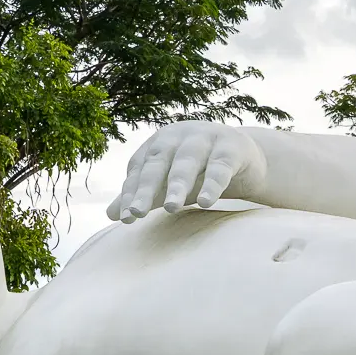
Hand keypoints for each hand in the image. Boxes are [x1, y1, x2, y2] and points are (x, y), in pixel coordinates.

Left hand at [106, 121, 266, 222]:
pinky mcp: (231, 148)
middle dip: (147, 187)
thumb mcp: (168, 182)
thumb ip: (142, 195)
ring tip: (170, 208)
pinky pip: (220, 167)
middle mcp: (178, 136)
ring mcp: (205, 138)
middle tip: (137, 212)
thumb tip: (111, 215)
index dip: (132, 192)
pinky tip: (205, 202)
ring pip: (187, 162)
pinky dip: (212, 184)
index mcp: (159, 143)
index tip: (125, 218)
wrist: (244, 155)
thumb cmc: (198, 169)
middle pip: (158, 162)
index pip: (140, 169)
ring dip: (177, 184)